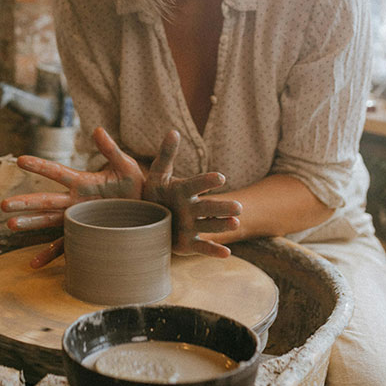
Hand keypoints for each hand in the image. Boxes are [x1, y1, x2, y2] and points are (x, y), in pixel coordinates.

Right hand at [1, 127, 143, 267]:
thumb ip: (110, 150)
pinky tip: (33, 264)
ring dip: (30, 223)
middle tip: (3, 204)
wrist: (150, 208)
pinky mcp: (86, 236)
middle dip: (26, 202)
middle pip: (47, 201)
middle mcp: (76, 202)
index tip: (21, 160)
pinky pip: (64, 247)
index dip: (40, 166)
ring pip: (50, 222)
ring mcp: (80, 220)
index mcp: (84, 182)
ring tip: (10, 225)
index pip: (57, 172)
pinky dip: (49, 255)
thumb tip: (98, 130)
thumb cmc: (137, 185)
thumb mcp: (125, 165)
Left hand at [142, 130, 241, 257]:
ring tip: (236, 223)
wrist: (148, 219)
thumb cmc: (156, 194)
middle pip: (210, 207)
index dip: (207, 181)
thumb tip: (174, 131)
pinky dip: (214, 251)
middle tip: (238, 207)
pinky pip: (203, 247)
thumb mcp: (157, 175)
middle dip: (223, 207)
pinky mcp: (190, 244)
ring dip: (224, 225)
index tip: (220, 178)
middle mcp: (194, 208)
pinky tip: (227, 254)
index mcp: (186, 190)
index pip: (197, 184)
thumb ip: (166, 155)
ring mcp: (194, 226)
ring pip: (211, 226)